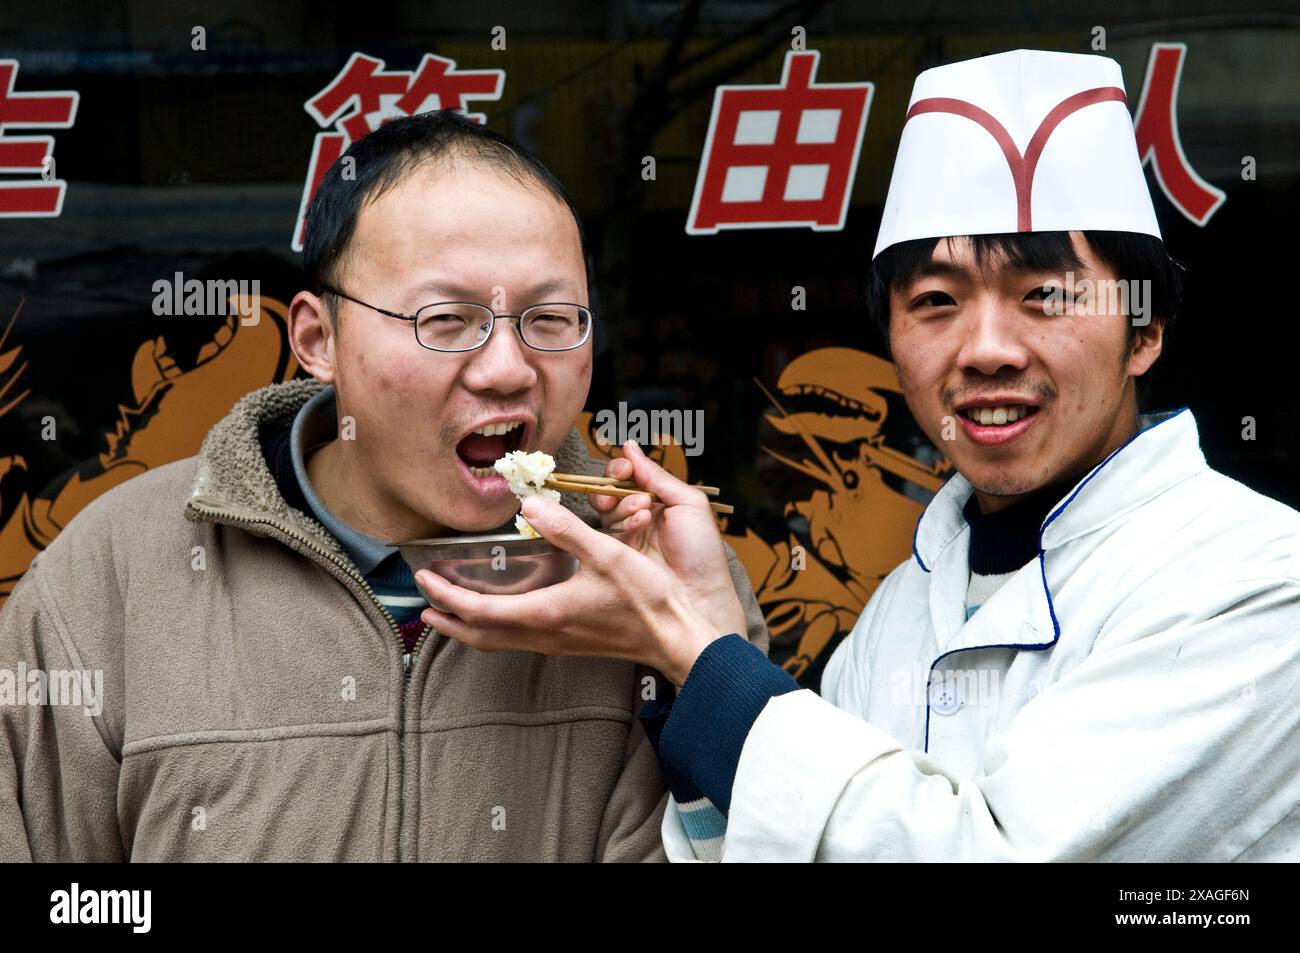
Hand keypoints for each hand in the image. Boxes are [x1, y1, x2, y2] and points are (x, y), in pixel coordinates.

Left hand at [415, 492, 720, 686]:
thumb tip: (532, 506)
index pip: (480, 612)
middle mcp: (545, 634)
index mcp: (547, 613)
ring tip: (450, 612)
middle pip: (480, 636)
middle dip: (448, 619)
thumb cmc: (648, 600)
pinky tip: (502, 615)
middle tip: (424, 601)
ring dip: (468, 628)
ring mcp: (557, 643)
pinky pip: (517, 641)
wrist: (677, 639)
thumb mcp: (609, 555)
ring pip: (498, 642)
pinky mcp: (569, 644)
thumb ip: (568, 529)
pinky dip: (495, 630)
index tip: (425, 579)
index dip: (448, 596)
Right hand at [590, 441, 747, 639]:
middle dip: (614, 488)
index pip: (626, 477)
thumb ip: (656, 475)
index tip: (625, 470)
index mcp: (656, 501)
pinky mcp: (612, 557)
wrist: (701, 595)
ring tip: (644, 512)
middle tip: (631, 494)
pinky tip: (640, 526)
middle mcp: (636, 517)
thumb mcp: (688, 503)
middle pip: (608, 492)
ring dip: (622, 506)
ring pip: (604, 511)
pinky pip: (603, 532)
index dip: (621, 470)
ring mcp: (622, 538)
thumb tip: (630, 445)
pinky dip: (622, 523)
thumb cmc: (701, 550)